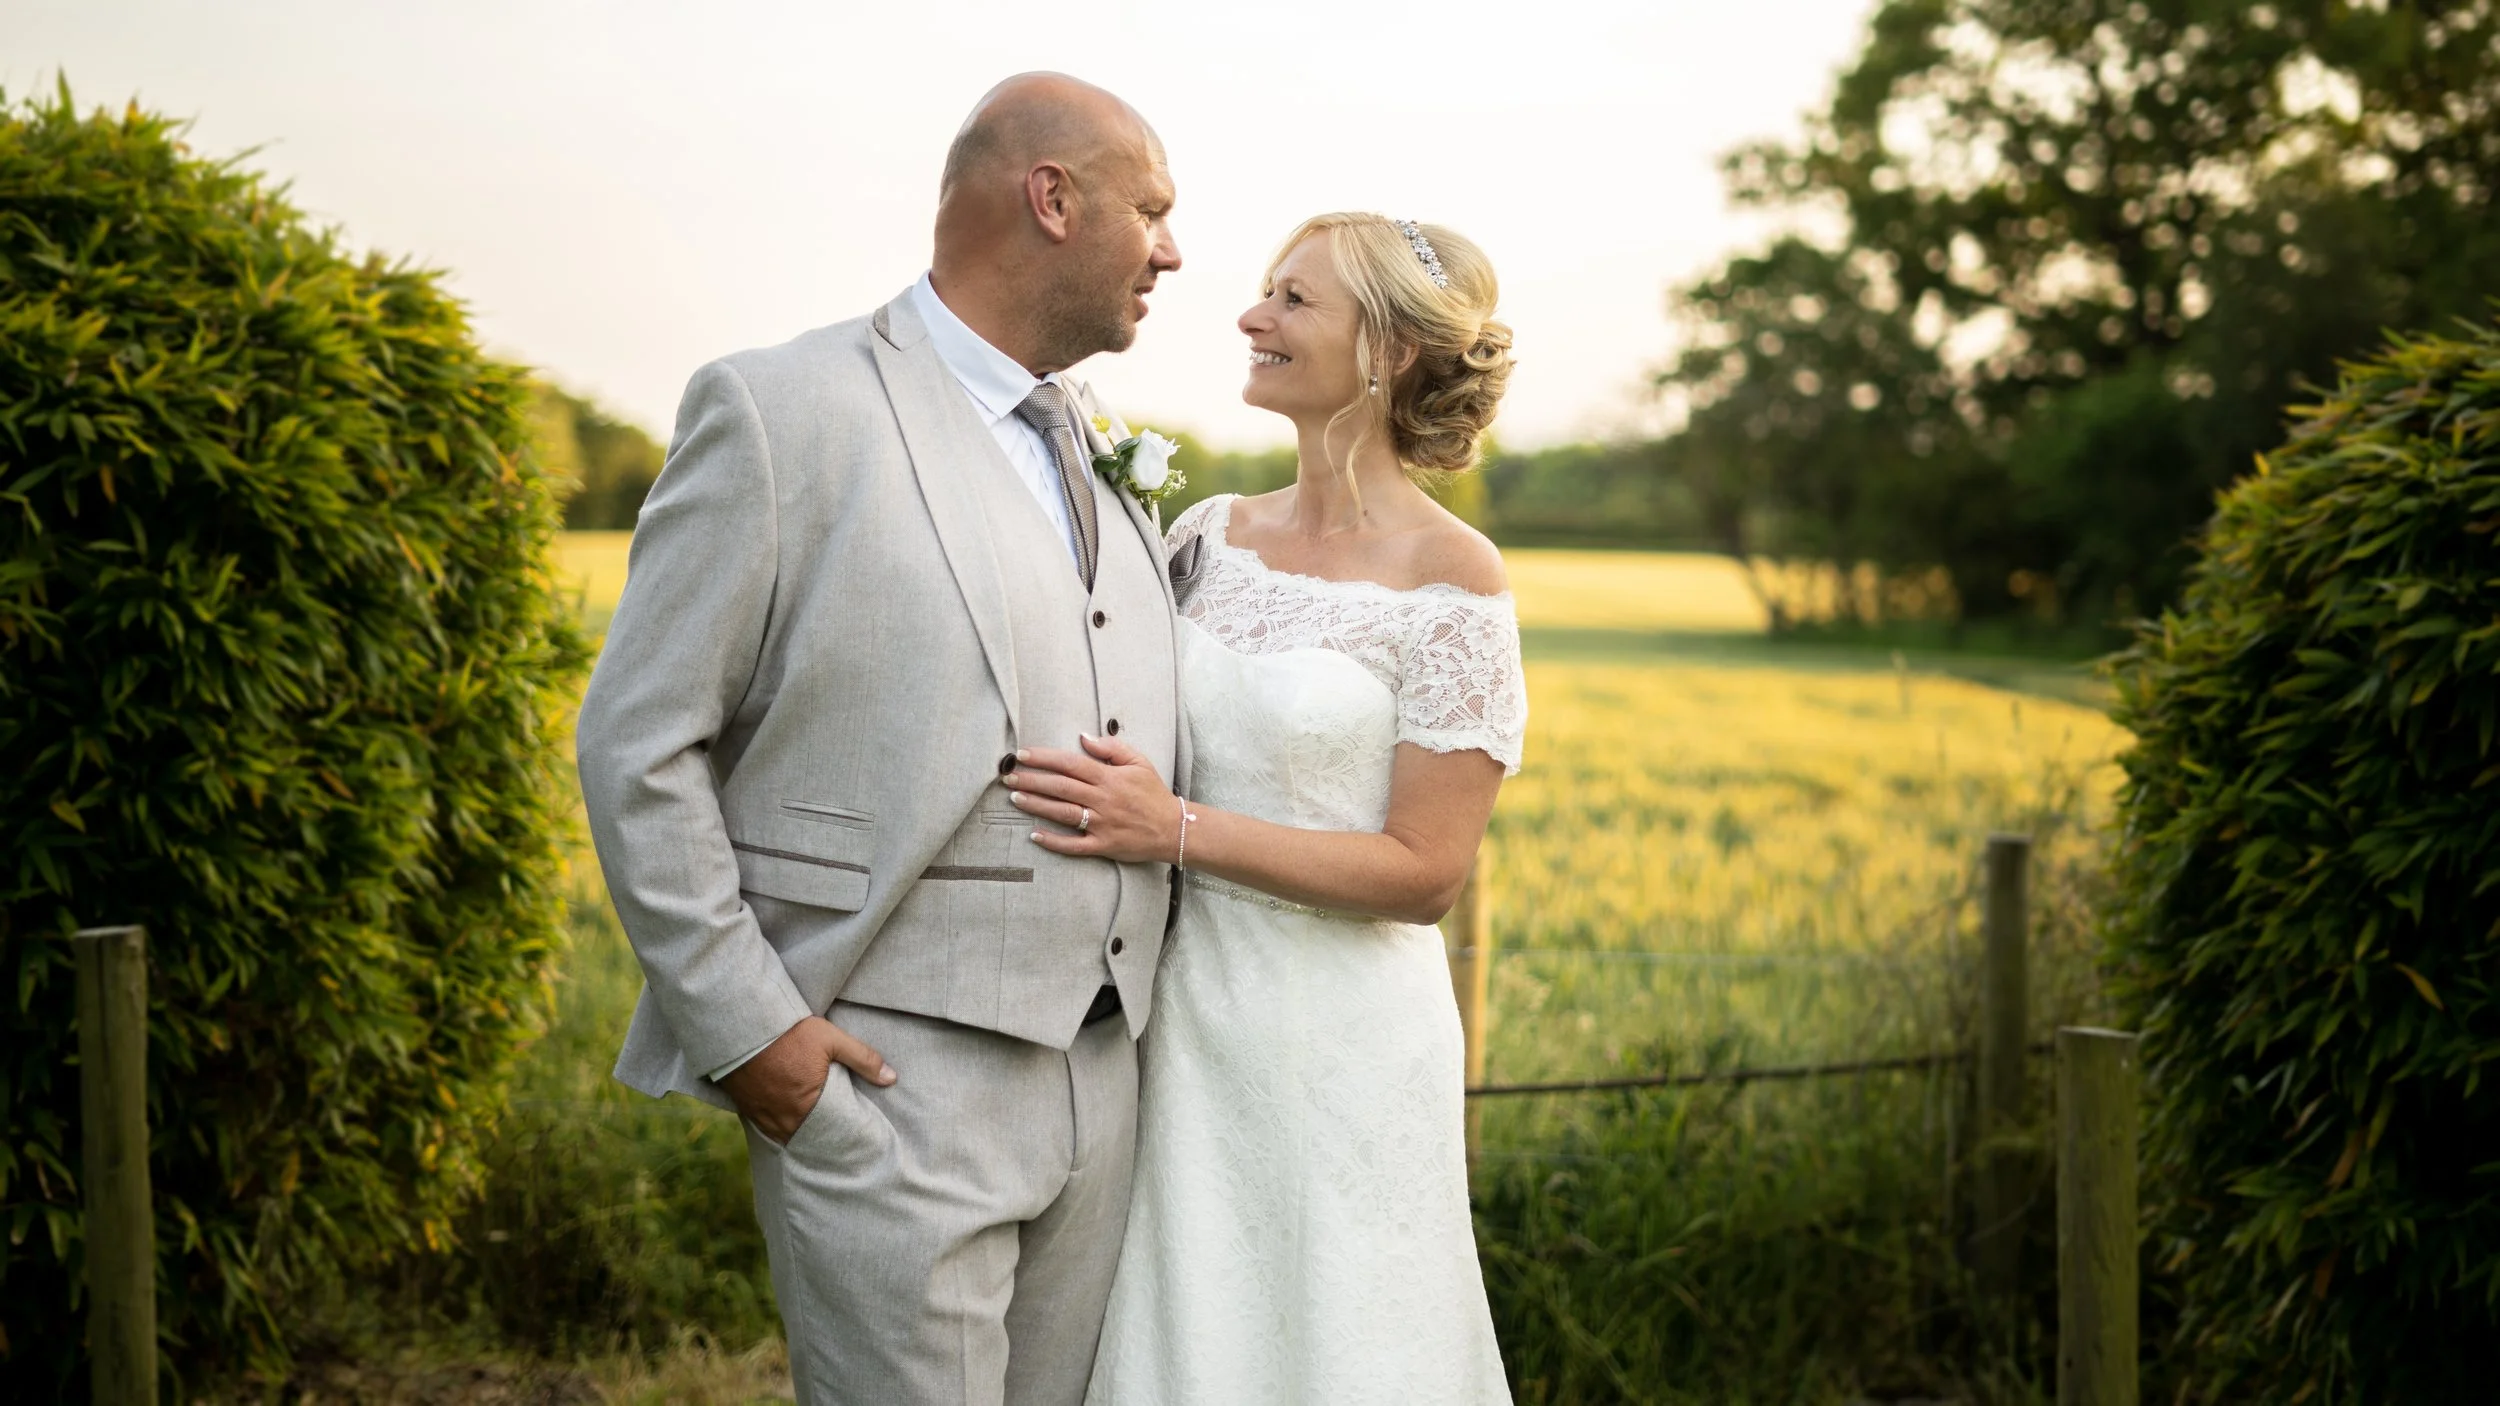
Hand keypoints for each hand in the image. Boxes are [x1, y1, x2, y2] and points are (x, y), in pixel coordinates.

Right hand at [717, 1015, 894, 1144]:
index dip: (840, 1137)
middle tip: (833, 1139)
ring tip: (812, 1130)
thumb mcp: (831, 1039)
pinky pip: (765, 1127)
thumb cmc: (789, 1032)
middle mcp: (782, 1118)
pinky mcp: (745, 1107)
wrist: (742, 1026)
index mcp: (806, 1106)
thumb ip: (863, 1059)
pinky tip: (786, 1120)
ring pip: (784, 1135)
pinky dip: (778, 1126)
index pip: (830, 1133)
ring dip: (798, 1133)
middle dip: (819, 1138)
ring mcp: (761, 1115)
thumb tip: (892, 1078)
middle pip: (806, 1138)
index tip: (851, 1138)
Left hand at [1005, 733, 1178, 863]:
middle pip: (1060, 787)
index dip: (1044, 758)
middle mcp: (1102, 799)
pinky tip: (1034, 835)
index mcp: (1109, 778)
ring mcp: (1101, 824)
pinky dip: (1054, 841)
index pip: (1070, 763)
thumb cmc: (1154, 793)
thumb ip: (1112, 748)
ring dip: (1037, 805)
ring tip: (1015, 797)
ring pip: (1063, 813)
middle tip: (1008, 776)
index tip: (1022, 755)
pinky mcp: (1103, 845)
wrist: (1174, 828)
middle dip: (1032, 780)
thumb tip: (1084, 737)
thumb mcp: (1139, 762)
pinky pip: (1074, 845)